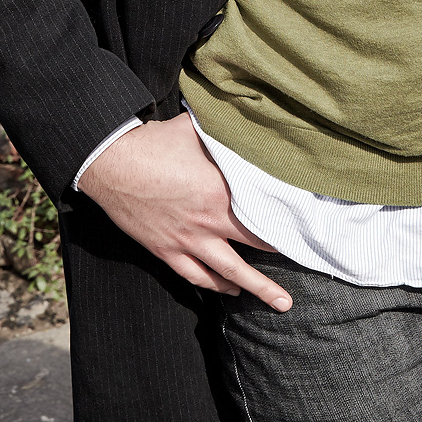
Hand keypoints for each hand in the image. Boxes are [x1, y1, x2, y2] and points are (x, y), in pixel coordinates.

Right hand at [77, 112, 291, 310]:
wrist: (112, 164)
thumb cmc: (156, 142)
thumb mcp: (197, 129)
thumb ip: (225, 131)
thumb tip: (246, 119)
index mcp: (221, 191)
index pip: (264, 213)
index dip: (287, 222)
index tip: (309, 228)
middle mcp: (209, 221)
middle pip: (255, 246)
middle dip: (283, 259)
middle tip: (306, 266)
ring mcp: (187, 241)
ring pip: (229, 273)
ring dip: (257, 289)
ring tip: (280, 302)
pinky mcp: (166, 251)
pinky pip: (195, 276)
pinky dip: (215, 286)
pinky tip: (230, 289)